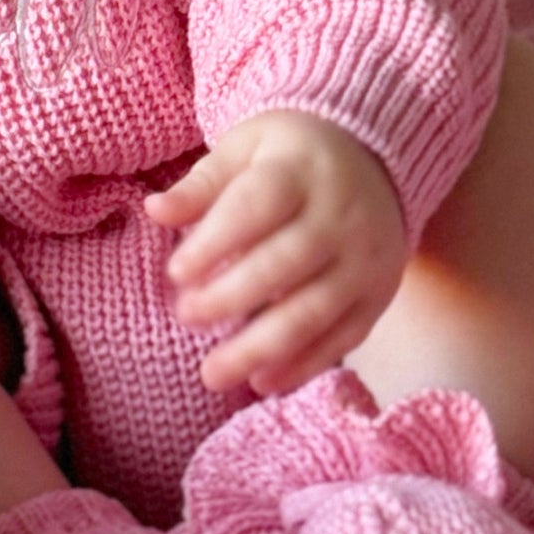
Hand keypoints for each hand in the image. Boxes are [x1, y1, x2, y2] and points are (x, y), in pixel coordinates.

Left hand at [145, 111, 404, 394]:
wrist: (377, 162)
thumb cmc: (290, 159)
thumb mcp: (246, 150)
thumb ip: (202, 185)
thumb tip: (155, 211)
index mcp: (301, 170)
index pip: (257, 206)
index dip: (215, 242)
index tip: (176, 273)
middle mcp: (341, 215)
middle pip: (286, 263)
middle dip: (231, 297)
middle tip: (186, 316)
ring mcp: (365, 259)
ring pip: (314, 310)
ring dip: (261, 347)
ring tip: (212, 374)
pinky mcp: (378, 295)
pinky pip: (344, 337)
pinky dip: (303, 365)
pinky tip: (262, 382)